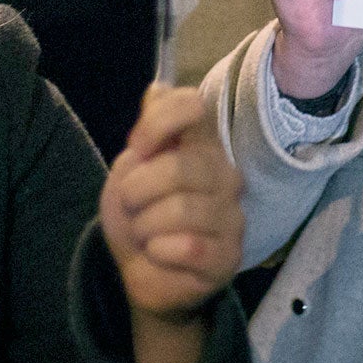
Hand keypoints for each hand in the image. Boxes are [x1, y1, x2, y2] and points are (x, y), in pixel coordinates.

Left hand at [100, 85, 244, 362]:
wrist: (143, 274)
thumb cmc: (139, 216)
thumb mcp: (129, 171)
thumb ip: (146, 133)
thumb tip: (157, 88)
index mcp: (203, 145)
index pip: (191, 107)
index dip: (157, 124)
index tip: (137, 148)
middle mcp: (225, 173)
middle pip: (179, 166)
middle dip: (138, 191)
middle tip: (134, 207)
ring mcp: (232, 215)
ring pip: (179, 210)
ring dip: (145, 226)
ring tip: (148, 234)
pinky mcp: (229, 255)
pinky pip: (188, 246)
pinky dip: (159, 251)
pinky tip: (161, 253)